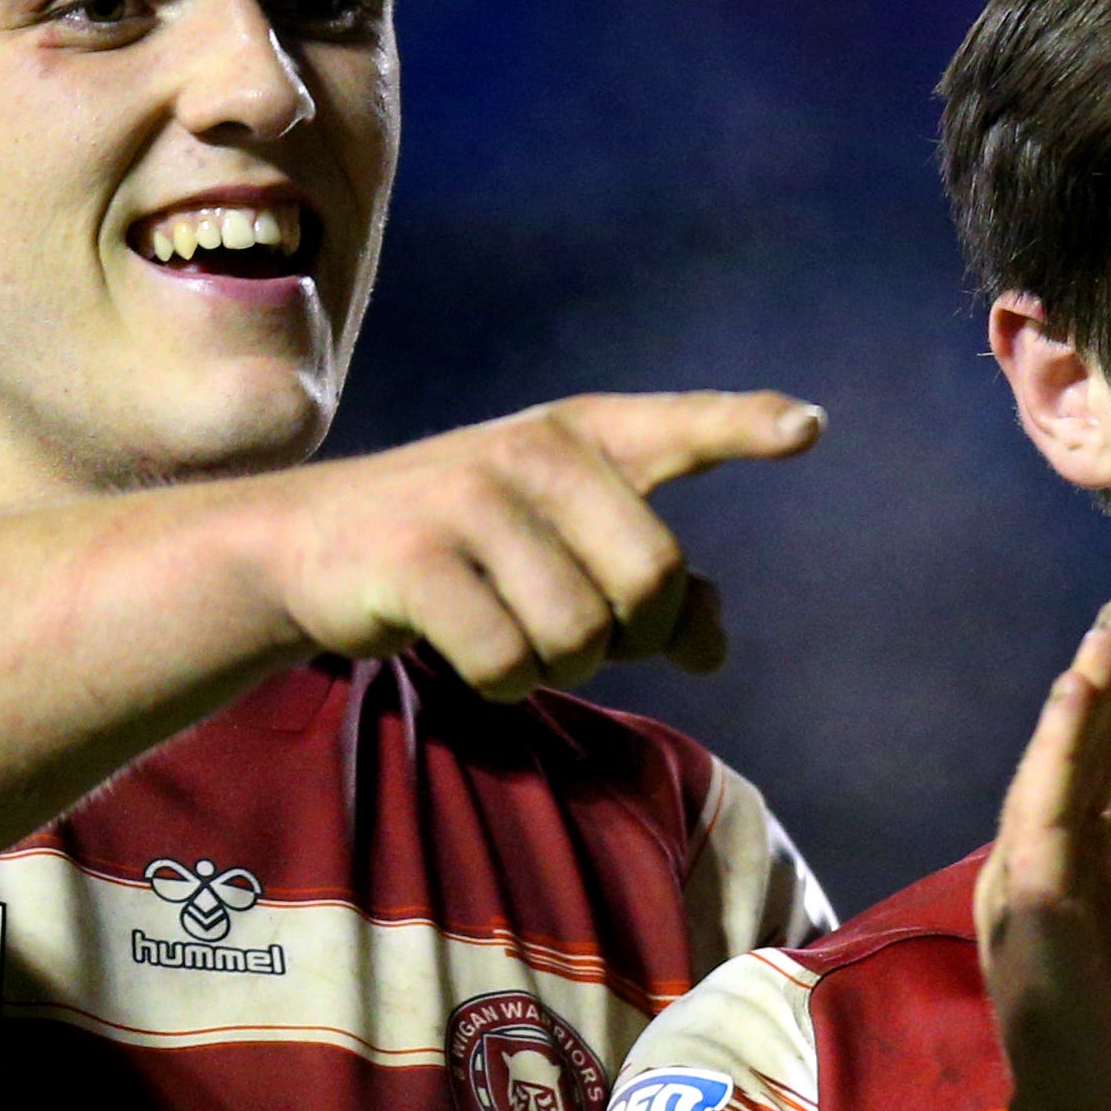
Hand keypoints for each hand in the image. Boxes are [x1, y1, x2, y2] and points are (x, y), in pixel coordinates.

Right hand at [251, 391, 823, 699]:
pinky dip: (497, 683)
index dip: (746, 428)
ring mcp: (472, 497)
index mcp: (580, 436)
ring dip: (553, 667)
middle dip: (629, 637)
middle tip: (575, 634)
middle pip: (654, 579)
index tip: (808, 430)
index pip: (681, 428)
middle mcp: (534, 450)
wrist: (302, 547)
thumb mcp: (556, 551)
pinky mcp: (416, 556)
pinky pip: (508, 662)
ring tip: (503, 633)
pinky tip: (460, 651)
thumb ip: (646, 589)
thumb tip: (716, 646)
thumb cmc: (456, 552)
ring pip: (581, 634)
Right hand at [974, 589, 1110, 1110]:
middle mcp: (1032, 870)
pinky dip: (1061, 751)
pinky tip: (1085, 694)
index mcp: (1065, 870)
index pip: (1096, 756)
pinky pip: (1044, 817)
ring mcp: (1026, 893)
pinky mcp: (1035, 919)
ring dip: (1088, 688)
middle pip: (1073, 747)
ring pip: (1051, 767)